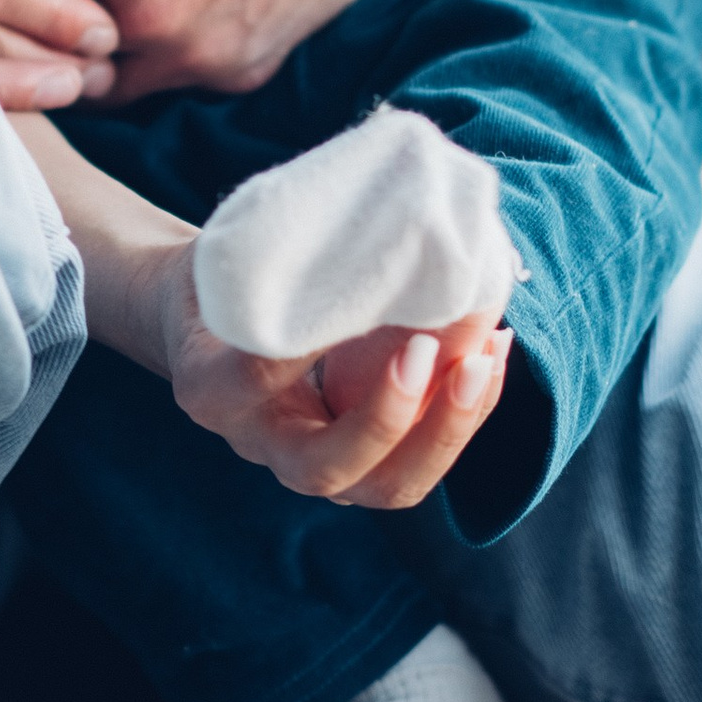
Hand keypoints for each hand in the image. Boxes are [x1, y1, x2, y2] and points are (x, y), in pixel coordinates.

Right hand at [166, 272, 513, 510]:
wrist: (211, 323)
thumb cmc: (227, 278)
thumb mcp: (231, 259)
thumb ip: (279, 257)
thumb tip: (379, 216)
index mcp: (211, 391)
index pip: (254, 381)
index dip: (304, 352)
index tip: (349, 302)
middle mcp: (262, 443)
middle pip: (326, 469)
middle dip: (386, 418)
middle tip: (423, 349)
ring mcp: (313, 463)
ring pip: (387, 485)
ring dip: (445, 428)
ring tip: (482, 357)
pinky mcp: (361, 462)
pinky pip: (418, 462)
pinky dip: (464, 413)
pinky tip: (490, 353)